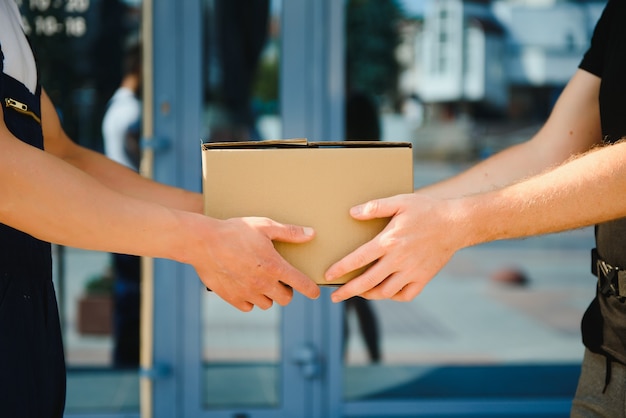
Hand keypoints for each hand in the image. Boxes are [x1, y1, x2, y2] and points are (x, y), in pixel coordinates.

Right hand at [192, 216, 319, 310]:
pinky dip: (250, 299)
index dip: (311, 289)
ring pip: (267, 304)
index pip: (301, 284)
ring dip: (268, 295)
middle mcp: (263, 283)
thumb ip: (289, 232)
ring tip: (261, 281)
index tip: (315, 292)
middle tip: (280, 279)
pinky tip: (246, 286)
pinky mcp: (232, 298)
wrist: (203, 242)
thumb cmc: (235, 231)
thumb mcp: (264, 226)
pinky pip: (248, 306)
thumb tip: (311, 234)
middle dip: (286, 290)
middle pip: (285, 299)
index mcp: (275, 266)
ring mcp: (247, 293)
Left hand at [325, 193, 462, 302]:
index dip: (341, 268)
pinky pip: (405, 295)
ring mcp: (412, 271)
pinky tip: (386, 291)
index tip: (328, 275)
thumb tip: (353, 212)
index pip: (359, 259)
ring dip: (369, 294)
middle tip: (335, 296)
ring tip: (359, 291)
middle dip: (348, 291)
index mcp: (389, 241)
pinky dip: (393, 296)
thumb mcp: (400, 202)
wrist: (457, 223)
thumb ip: (375, 207)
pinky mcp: (424, 278)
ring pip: (385, 292)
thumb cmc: (426, 210)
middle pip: (368, 281)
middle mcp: (399, 260)